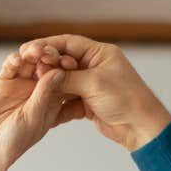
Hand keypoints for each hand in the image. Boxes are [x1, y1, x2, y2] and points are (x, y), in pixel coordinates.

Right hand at [0, 52, 80, 170]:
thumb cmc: (16, 141)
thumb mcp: (35, 118)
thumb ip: (46, 94)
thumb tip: (59, 72)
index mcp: (54, 98)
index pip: (64, 77)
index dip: (67, 68)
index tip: (70, 63)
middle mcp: (39, 88)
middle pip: (48, 65)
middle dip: (50, 56)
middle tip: (50, 53)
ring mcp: (22, 82)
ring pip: (30, 61)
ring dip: (32, 54)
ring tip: (34, 52)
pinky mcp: (4, 80)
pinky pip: (10, 66)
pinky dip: (13, 60)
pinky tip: (17, 60)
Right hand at [19, 35, 170, 150]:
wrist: (140, 127)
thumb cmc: (127, 99)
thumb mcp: (94, 83)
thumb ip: (68, 78)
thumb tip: (46, 75)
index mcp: (100, 53)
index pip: (69, 43)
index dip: (49, 46)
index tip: (31, 49)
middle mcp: (95, 66)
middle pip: (64, 62)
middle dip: (47, 66)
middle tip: (30, 70)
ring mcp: (91, 84)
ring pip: (63, 81)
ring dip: (50, 85)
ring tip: (33, 88)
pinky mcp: (88, 101)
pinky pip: (67, 98)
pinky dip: (56, 101)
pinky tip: (43, 103)